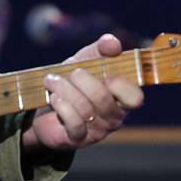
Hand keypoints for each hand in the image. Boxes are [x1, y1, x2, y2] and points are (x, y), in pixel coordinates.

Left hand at [20, 33, 142, 153]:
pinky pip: (75, 124)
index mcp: (122, 98)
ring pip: (85, 110)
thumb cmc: (73, 83)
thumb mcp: (86, 61)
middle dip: (81, 80)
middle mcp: (114, 117)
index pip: (135, 97)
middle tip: (70, 72)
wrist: (45, 107)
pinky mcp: (78, 139)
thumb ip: (101, 49)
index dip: (119, 83)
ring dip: (65, 90)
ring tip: (52, 81)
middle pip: (102, 98)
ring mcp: (97, 131)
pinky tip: (54, 98)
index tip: (102, 71)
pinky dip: (62, 107)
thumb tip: (112, 42)